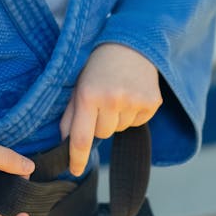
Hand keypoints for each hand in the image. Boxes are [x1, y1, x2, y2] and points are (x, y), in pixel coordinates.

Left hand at [60, 44, 162, 175]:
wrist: (132, 44)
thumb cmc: (98, 65)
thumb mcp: (78, 85)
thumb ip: (69, 114)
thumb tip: (64, 142)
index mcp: (88, 95)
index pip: (81, 138)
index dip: (77, 158)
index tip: (75, 171)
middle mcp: (111, 99)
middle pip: (102, 135)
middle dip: (100, 123)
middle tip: (103, 99)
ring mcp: (133, 101)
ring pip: (120, 130)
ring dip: (117, 118)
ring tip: (117, 94)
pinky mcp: (151, 102)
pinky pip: (137, 123)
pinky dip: (133, 114)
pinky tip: (131, 94)